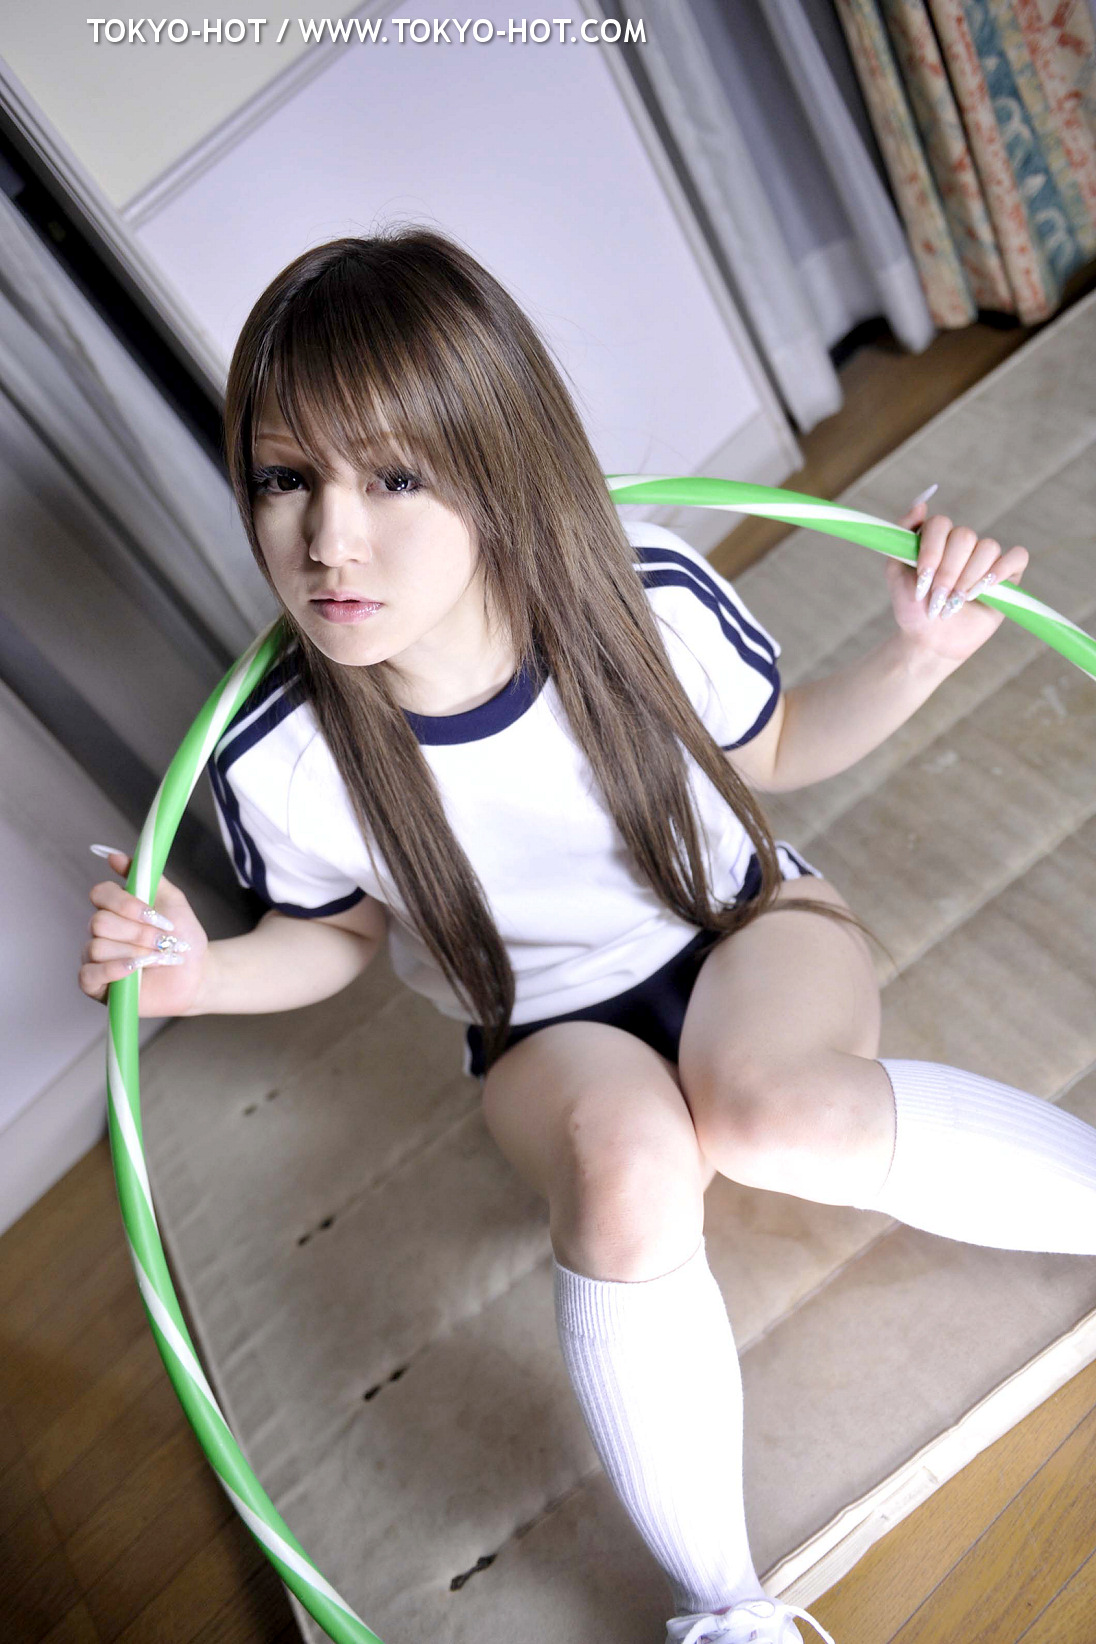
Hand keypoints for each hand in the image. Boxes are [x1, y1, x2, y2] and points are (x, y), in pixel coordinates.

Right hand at [80, 848, 211, 1016]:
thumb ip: (147, 876)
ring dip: (135, 953)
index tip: (155, 914)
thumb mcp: (172, 901)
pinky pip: (88, 975)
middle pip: (99, 922)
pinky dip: (114, 970)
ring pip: (97, 947)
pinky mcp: (97, 987)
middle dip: (138, 933)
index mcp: (115, 910)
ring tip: (159, 958)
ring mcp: (96, 959)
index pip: (100, 894)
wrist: (198, 973)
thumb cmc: (184, 937)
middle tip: (163, 940)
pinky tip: (137, 969)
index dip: (126, 904)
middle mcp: (101, 933)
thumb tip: (114, 856)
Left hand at [885, 494, 1029, 663]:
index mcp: (937, 539)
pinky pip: (1016, 557)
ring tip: (955, 603)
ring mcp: (986, 558)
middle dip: (949, 572)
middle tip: (937, 598)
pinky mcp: (1008, 576)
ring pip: (988, 548)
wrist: (930, 641)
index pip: (941, 524)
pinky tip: (984, 591)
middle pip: (965, 536)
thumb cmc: (913, 608)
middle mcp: (963, 544)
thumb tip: (922, 504)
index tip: (923, 579)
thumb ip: (901, 536)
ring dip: (969, 578)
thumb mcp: (895, 572)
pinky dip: (1001, 571)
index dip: (932, 550)